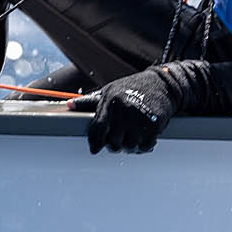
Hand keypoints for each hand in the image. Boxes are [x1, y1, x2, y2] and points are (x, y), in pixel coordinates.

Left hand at [68, 66, 184, 153]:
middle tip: (118, 141)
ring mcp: (140, 119)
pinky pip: (145, 146)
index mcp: (111, 103)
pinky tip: (143, 139)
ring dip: (130, 146)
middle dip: (114, 145)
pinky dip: (143, 146)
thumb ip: (90, 101)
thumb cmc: (134, 86)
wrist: (163, 82)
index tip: (95, 148)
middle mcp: (124, 111)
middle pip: (112, 142)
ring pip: (128, 146)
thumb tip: (68, 105)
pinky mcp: (154, 124)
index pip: (97, 130)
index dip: (95, 143)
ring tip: (132, 138)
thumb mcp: (111, 90)